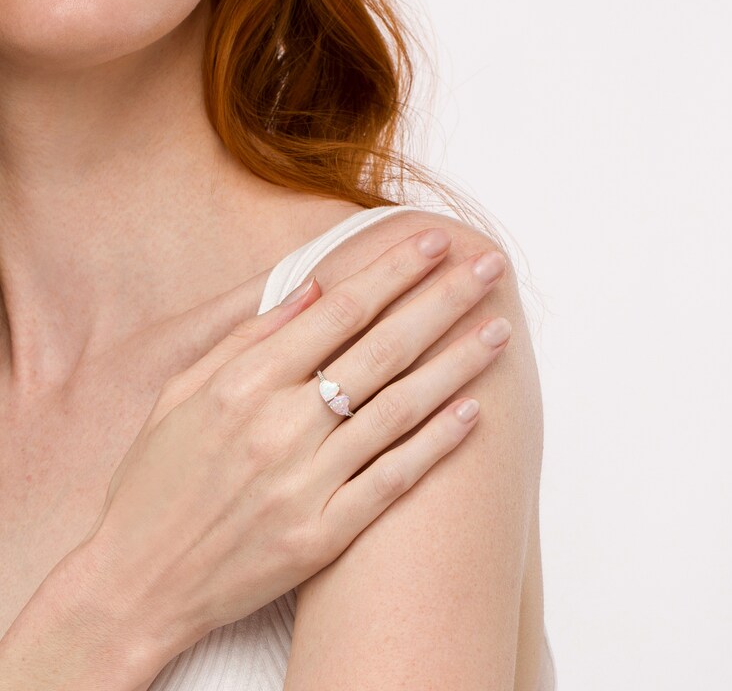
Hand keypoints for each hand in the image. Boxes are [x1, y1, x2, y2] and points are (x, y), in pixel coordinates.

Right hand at [76, 226, 510, 666]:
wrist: (138, 583)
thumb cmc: (155, 480)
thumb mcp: (181, 393)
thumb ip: (246, 336)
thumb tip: (311, 286)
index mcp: (243, 383)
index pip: (338, 310)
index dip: (393, 271)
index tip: (434, 243)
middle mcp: (280, 427)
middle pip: (382, 348)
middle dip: (441, 300)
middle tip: (488, 269)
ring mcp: (306, 483)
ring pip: (400, 408)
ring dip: (456, 365)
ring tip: (498, 330)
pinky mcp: (323, 533)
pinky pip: (394, 480)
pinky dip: (437, 444)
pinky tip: (474, 412)